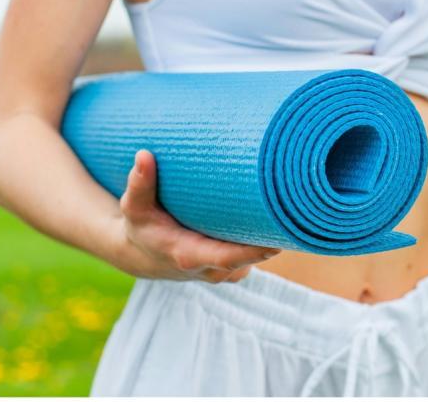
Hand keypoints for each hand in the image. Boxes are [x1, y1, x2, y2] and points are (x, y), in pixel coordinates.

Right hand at [110, 150, 280, 281]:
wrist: (145, 255)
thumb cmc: (144, 227)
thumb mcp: (134, 208)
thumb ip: (140, 184)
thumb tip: (143, 155)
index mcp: (190, 256)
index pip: (227, 258)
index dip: (252, 251)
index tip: (277, 241)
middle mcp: (213, 270)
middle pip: (252, 256)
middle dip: (273, 235)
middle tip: (293, 206)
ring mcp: (227, 273)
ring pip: (258, 256)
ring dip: (272, 235)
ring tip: (288, 204)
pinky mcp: (236, 268)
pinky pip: (256, 255)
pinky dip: (265, 238)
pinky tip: (277, 215)